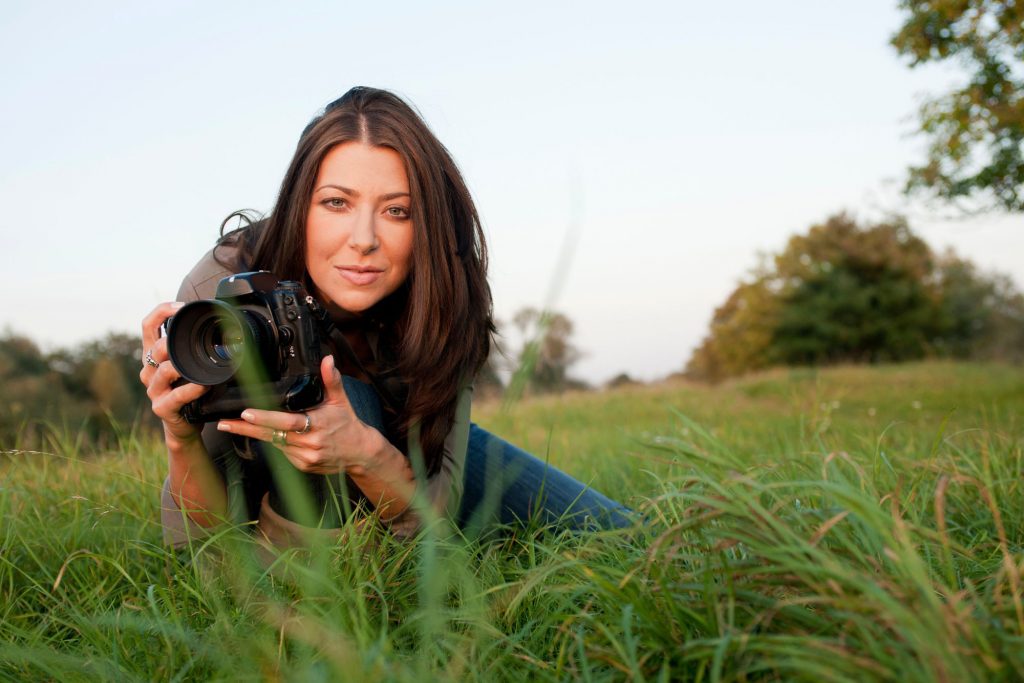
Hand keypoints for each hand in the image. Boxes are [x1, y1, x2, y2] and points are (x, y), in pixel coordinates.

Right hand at [139, 301, 208, 442]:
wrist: (184, 424)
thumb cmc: (189, 389)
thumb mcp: (188, 364)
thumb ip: (193, 347)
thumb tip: (224, 325)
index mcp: (153, 354)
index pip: (148, 325)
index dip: (162, 311)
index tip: (182, 306)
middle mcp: (148, 370)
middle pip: (156, 347)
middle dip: (175, 341)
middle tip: (195, 340)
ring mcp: (153, 389)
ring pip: (163, 371)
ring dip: (183, 366)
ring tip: (200, 365)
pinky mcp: (161, 407)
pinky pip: (176, 396)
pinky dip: (192, 389)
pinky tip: (204, 385)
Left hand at [216, 355, 381, 474]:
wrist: (359, 453)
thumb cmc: (348, 424)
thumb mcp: (341, 400)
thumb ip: (331, 380)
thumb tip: (327, 360)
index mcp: (317, 424)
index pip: (286, 422)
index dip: (265, 418)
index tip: (247, 413)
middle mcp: (310, 443)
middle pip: (272, 435)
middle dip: (246, 429)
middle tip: (224, 423)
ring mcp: (305, 457)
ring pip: (274, 444)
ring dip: (255, 434)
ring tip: (232, 425)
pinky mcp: (302, 466)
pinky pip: (282, 453)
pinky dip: (274, 442)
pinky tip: (266, 434)